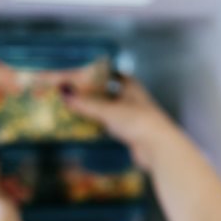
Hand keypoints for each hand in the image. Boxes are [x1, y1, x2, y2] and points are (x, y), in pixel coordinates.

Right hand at [64, 76, 179, 169]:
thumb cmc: (137, 121)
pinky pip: (114, 128)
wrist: (157, 147)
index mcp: (133, 88)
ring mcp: (135, 119)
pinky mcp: (133, 135)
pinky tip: (91, 129)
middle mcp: (135, 101)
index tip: (91, 73)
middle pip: (115, 94)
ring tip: (81, 109)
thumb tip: (64, 95)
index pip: (119, 76)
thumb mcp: (108, 110)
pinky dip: (103, 127)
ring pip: (114, 112)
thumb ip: (86, 104)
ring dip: (100, 112)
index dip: (107, 73)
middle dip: (99, 94)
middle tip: (80, 93)